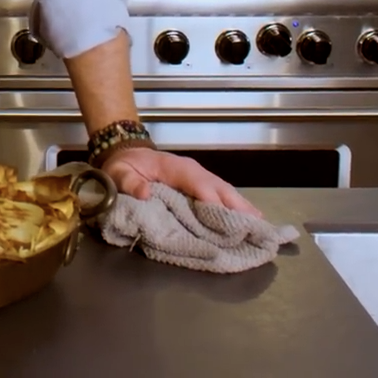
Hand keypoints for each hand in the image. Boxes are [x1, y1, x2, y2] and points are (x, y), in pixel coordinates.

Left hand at [101, 147, 261, 218]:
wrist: (125, 154)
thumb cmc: (124, 166)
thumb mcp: (118, 173)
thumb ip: (130, 183)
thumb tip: (145, 194)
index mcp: (175, 168)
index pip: (198, 184)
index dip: (213, 201)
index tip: (227, 220)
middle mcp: (192, 171)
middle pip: (219, 187)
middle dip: (237, 205)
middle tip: (256, 224)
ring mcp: (198, 177)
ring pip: (224, 191)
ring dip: (241, 207)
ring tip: (258, 224)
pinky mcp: (199, 185)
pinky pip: (219, 195)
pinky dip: (234, 207)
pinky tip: (247, 218)